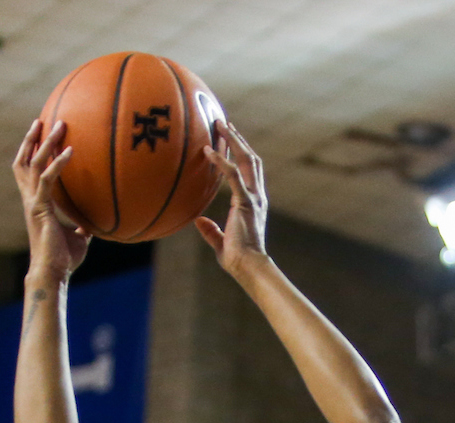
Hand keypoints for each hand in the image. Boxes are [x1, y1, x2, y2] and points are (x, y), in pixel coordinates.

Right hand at [12, 119, 90, 282]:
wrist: (53, 272)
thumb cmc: (64, 259)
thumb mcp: (78, 238)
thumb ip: (82, 226)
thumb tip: (95, 223)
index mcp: (37, 203)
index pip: (28, 171)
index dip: (31, 152)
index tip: (40, 134)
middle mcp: (31, 198)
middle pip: (25, 160)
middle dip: (32, 139)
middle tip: (43, 119)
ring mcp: (34, 201)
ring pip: (35, 163)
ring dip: (47, 142)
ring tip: (60, 124)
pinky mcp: (40, 208)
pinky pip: (48, 179)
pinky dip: (59, 163)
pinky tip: (71, 151)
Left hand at [195, 121, 268, 278]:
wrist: (249, 266)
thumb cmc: (237, 260)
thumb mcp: (221, 242)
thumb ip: (211, 230)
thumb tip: (198, 221)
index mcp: (254, 203)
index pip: (250, 172)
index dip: (241, 153)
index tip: (231, 138)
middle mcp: (257, 196)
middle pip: (251, 159)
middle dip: (238, 139)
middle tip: (223, 123)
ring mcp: (253, 197)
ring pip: (246, 160)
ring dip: (233, 140)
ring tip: (219, 124)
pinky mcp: (244, 201)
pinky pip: (233, 175)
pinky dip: (220, 161)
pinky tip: (208, 150)